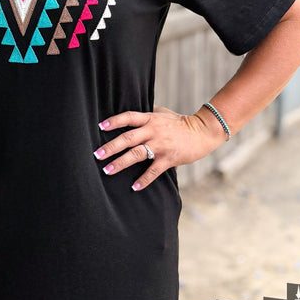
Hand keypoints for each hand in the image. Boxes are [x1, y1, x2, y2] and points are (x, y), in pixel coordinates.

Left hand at [93, 106, 223, 190]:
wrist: (202, 132)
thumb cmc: (181, 122)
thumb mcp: (163, 112)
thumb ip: (147, 113)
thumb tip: (131, 114)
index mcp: (150, 119)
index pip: (129, 117)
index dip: (114, 121)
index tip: (100, 127)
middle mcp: (153, 131)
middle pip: (128, 138)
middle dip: (111, 147)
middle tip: (97, 155)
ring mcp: (160, 146)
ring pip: (137, 154)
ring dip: (121, 163)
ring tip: (107, 170)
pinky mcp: (168, 159)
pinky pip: (153, 171)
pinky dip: (143, 180)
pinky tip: (134, 187)